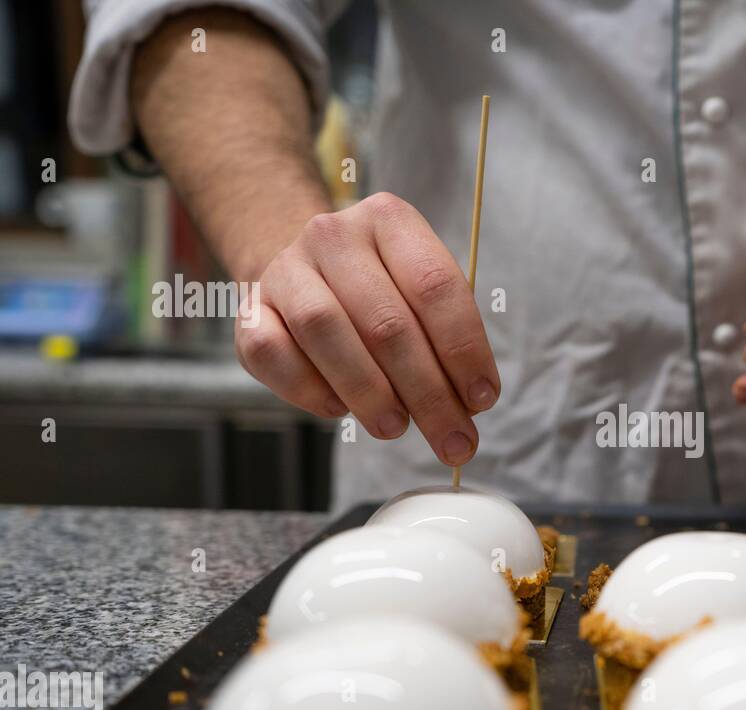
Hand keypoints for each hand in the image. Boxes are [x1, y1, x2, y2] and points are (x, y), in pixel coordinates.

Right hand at [234, 192, 498, 465]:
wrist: (298, 264)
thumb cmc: (377, 288)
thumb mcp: (419, 291)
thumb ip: (445, 338)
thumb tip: (467, 405)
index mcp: (389, 220)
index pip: (435, 287)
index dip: (464, 350)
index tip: (483, 399)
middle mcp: (334, 235)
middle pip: (387, 322)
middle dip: (428, 393)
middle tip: (453, 440)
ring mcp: (286, 269)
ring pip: (326, 333)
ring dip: (369, 392)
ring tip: (397, 428)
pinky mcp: (250, 309)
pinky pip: (274, 354)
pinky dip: (309, 389)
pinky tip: (339, 409)